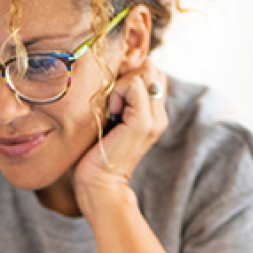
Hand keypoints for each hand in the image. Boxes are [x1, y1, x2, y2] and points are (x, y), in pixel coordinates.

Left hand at [72, 60, 168, 218]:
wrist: (98, 185)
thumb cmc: (95, 154)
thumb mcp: (107, 119)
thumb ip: (116, 98)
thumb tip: (109, 72)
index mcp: (152, 113)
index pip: (150, 72)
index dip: (129, 73)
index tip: (110, 96)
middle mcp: (158, 114)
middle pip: (151, 67)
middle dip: (127, 73)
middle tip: (110, 100)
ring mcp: (154, 118)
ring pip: (146, 70)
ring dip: (121, 82)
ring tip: (110, 108)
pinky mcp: (144, 122)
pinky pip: (134, 84)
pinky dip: (117, 91)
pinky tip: (109, 112)